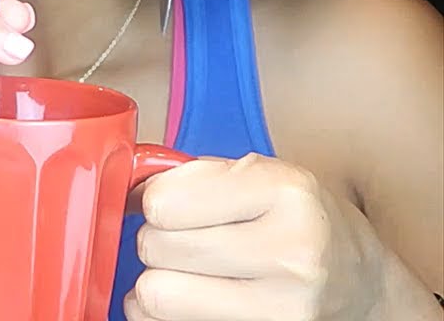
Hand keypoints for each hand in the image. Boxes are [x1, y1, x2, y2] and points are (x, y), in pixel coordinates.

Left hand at [124, 153, 383, 320]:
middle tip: (188, 242)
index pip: (164, 203)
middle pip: (155, 248)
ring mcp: (282, 310)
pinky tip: (194, 301)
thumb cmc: (299, 224)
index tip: (176, 207)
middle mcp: (290, 253)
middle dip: (158, 242)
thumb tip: (122, 191)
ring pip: (155, 296)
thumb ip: (192, 176)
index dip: (156, 202)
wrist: (361, 287)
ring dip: (158, 283)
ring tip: (189, 274)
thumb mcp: (261, 178)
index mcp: (286, 193)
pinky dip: (164, 316)